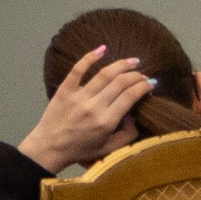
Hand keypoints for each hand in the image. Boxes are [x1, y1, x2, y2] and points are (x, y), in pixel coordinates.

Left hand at [20, 47, 155, 172]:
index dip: (143, 87)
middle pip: (120, 83)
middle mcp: (94, 106)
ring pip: (103, 74)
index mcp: (106, 121)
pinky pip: (77, 70)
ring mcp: (78, 96)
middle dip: (136, 76)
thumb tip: (134, 116)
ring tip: (133, 61)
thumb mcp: (110, 148)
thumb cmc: (81, 149)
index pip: (130, 97)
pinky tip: (102, 49)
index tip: (151, 83)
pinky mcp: (64, 90)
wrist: (49, 147)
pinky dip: (89, 57)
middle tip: (143, 74)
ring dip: (121, 65)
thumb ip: (128, 135)